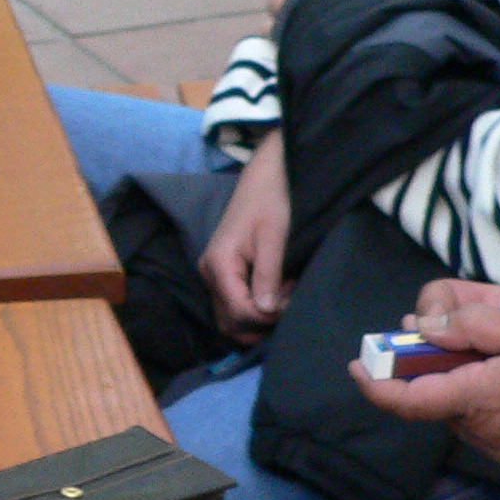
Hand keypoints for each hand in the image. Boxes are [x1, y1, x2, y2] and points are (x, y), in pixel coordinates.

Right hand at [198, 129, 291, 340]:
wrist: (265, 177)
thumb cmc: (272, 201)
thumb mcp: (274, 237)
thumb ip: (268, 275)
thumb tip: (266, 311)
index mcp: (219, 264)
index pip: (240, 312)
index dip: (268, 316)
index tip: (291, 297)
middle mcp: (208, 272)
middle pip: (230, 322)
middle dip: (262, 320)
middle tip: (287, 298)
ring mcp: (212, 273)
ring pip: (230, 317)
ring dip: (258, 316)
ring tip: (282, 293)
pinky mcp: (221, 272)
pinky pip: (233, 303)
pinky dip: (254, 306)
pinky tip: (275, 289)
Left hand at [352, 280, 499, 480]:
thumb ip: (473, 323)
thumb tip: (428, 326)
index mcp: (478, 398)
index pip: (407, 398)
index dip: (376, 381)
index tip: (358, 364)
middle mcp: (483, 432)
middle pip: (437, 395)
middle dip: (434, 362)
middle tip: (456, 328)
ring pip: (466, 408)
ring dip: (468, 378)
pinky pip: (493, 423)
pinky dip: (492, 397)